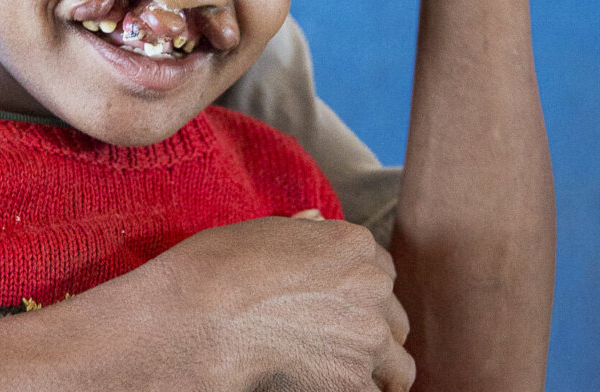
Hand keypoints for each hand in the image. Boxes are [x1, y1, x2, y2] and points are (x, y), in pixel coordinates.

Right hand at [125, 216, 413, 391]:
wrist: (201, 313)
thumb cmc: (219, 268)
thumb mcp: (266, 232)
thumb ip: (305, 234)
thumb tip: (316, 224)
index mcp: (352, 243)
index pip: (383, 274)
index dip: (362, 296)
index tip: (342, 310)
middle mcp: (371, 286)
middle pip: (394, 320)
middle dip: (371, 334)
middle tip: (337, 347)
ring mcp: (368, 334)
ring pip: (398, 367)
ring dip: (374, 373)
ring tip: (341, 376)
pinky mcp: (354, 381)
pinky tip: (324, 388)